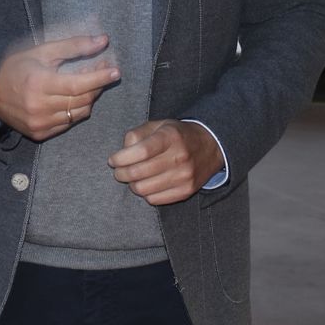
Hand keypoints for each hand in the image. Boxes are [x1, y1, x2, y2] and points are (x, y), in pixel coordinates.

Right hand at [0, 34, 119, 141]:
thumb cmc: (16, 67)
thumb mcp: (43, 51)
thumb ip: (74, 46)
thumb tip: (103, 41)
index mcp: (40, 84)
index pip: (78, 85)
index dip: (99, 78)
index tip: (115, 71)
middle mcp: (40, 107)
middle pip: (81, 100)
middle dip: (96, 85)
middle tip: (102, 70)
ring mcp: (40, 123)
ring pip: (78, 114)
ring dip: (88, 98)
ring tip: (87, 83)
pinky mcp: (39, 133)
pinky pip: (68, 123)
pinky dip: (75, 111)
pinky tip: (72, 98)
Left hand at [108, 120, 222, 205]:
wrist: (211, 146)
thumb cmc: (177, 135)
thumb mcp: (158, 125)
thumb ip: (137, 134)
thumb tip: (122, 152)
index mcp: (170, 137)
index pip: (141, 152)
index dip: (121, 158)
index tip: (113, 160)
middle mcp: (179, 157)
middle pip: (139, 172)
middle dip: (121, 173)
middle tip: (118, 171)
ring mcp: (184, 176)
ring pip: (144, 189)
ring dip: (132, 185)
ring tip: (132, 178)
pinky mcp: (186, 191)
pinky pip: (155, 199)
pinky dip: (145, 193)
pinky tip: (146, 184)